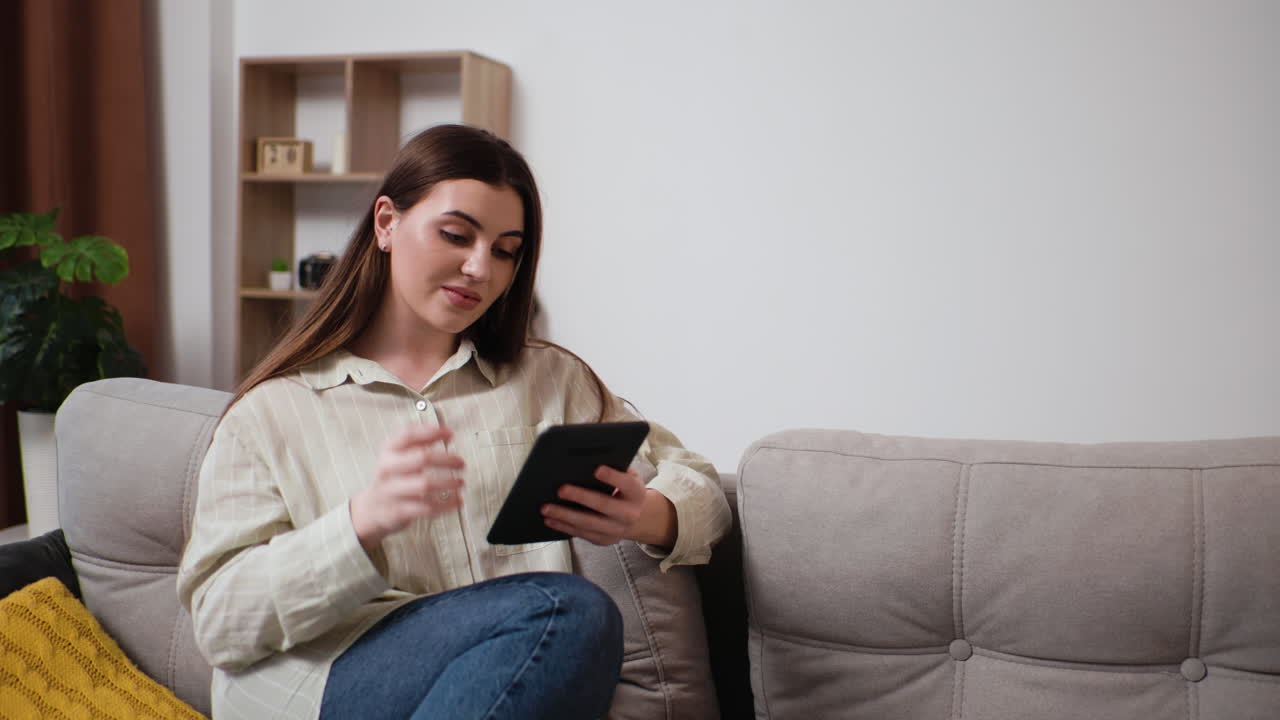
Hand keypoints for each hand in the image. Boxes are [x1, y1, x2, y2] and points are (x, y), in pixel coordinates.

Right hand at [350, 425, 463, 550]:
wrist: (371, 510)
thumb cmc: (392, 477)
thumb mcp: (398, 455)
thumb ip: (419, 441)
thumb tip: (447, 433)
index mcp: (388, 451)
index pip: (409, 435)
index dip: (432, 432)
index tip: (450, 434)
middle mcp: (388, 469)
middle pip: (421, 458)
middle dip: (446, 459)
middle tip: (461, 463)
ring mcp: (392, 491)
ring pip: (425, 484)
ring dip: (448, 482)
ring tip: (461, 483)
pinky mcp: (399, 511)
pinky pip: (427, 507)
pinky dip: (446, 504)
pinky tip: (457, 500)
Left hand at [541, 466, 676, 547]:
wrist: (637, 517)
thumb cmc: (624, 489)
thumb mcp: (627, 475)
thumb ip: (614, 466)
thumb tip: (587, 457)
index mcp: (636, 493)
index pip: (626, 483)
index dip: (613, 477)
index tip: (597, 469)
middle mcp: (629, 514)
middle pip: (604, 505)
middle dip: (580, 497)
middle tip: (560, 490)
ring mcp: (616, 530)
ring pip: (588, 523)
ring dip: (565, 516)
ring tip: (545, 507)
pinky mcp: (603, 540)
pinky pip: (581, 534)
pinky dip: (563, 527)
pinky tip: (549, 519)